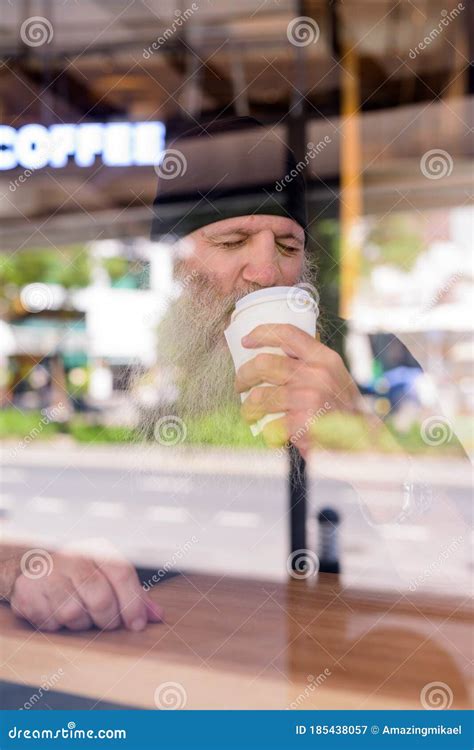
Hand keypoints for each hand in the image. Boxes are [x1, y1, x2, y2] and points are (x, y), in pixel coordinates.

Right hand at [10, 547, 163, 632]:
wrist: (37, 568)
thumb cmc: (83, 575)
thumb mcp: (110, 577)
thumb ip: (135, 596)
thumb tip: (158, 616)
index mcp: (98, 549)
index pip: (122, 574)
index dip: (132, 603)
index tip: (136, 625)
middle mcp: (73, 556)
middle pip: (100, 598)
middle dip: (107, 619)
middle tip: (106, 622)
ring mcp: (48, 571)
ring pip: (73, 613)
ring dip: (81, 623)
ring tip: (80, 614)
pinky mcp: (26, 589)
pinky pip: (49, 621)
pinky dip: (57, 625)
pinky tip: (57, 612)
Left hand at [235, 324, 362, 455]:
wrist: (361, 442)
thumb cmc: (342, 410)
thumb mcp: (333, 377)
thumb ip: (308, 365)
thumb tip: (270, 357)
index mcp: (324, 358)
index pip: (287, 334)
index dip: (262, 333)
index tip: (246, 341)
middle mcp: (318, 373)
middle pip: (265, 363)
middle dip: (244, 374)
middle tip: (241, 384)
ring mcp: (310, 397)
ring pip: (261, 395)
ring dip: (249, 405)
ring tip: (249, 411)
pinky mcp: (304, 421)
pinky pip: (270, 422)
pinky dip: (265, 429)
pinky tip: (267, 430)